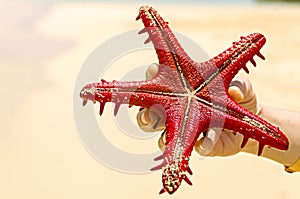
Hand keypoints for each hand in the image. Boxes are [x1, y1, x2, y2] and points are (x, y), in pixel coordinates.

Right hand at [136, 63, 259, 155]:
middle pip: (151, 111)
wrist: (250, 118)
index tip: (153, 70)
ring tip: (164, 140)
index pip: (160, 79)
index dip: (152, 74)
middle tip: (148, 117)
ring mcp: (185, 127)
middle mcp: (178, 107)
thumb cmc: (237, 94)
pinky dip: (200, 145)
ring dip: (162, 137)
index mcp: (182, 86)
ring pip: (163, 135)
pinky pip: (193, 147)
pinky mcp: (198, 143)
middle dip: (145, 115)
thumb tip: (234, 91)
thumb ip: (239, 85)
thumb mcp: (242, 85)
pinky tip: (205, 144)